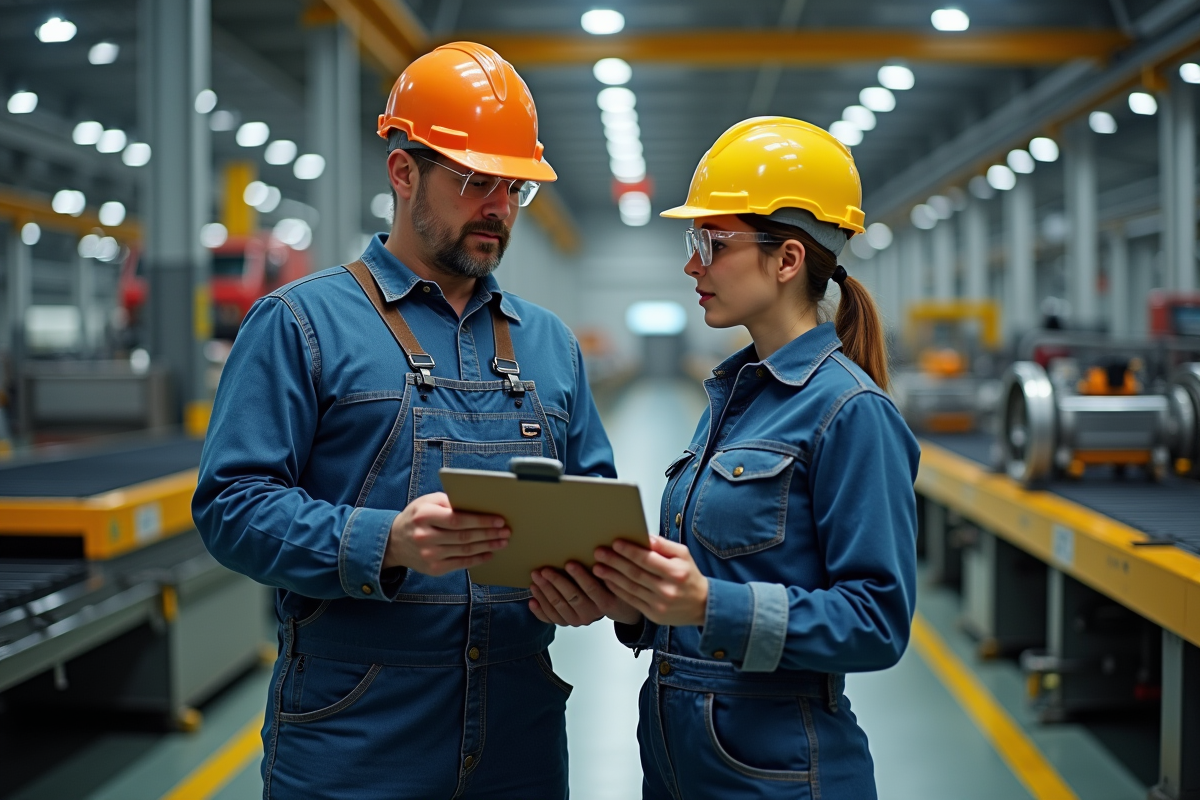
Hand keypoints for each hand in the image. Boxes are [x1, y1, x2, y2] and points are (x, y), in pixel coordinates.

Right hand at [383, 492, 508, 575]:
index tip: (499, 519)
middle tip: (506, 531)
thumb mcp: (427, 502)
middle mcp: (425, 536)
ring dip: (488, 546)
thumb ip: (449, 502)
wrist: (395, 542)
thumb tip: (478, 504)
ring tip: (502, 541)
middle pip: (464, 536)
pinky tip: (489, 554)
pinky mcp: (434, 568)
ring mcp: (429, 555)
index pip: (457, 519)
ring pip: (465, 551)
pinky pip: (461, 564)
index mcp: (424, 516)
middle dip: (489, 533)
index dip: (480, 520)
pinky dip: (477, 559)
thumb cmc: (417, 517)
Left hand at [528, 562, 641, 626]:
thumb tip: (598, 551)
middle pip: (571, 597)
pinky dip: (539, 610)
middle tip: (544, 570)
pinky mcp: (566, 623)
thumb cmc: (609, 586)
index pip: (591, 589)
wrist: (613, 607)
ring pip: (558, 607)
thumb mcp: (613, 578)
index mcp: (604, 602)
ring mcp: (576, 620)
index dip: (580, 576)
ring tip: (535, 579)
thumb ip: (605, 569)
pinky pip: (550, 618)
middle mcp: (590, 615)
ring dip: (544, 593)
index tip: (569, 563)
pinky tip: (532, 600)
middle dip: (556, 582)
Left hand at [592, 536, 708, 626]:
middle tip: (599, 553)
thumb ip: (664, 545)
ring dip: (611, 577)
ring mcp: (660, 604)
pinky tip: (609, 582)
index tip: (615, 543)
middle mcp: (667, 590)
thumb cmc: (690, 577)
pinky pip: (632, 600)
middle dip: (615, 562)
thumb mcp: (683, 555)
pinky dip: (618, 590)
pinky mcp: (653, 615)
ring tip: (598, 567)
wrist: (702, 605)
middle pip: (635, 573)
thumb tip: (645, 537)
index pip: (647, 559)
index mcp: (676, 572)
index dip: (629, 551)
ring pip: (630, 588)